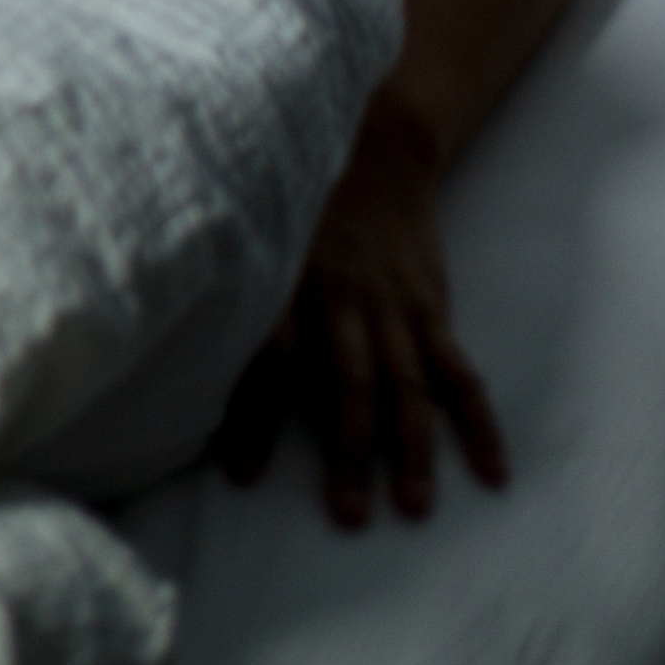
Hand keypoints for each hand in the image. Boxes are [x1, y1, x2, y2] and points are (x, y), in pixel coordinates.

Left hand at [212, 99, 505, 527]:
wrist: (374, 149)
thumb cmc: (293, 207)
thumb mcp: (253, 240)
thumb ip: (228, 296)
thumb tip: (173, 359)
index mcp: (286, 286)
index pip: (268, 363)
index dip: (255, 420)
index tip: (243, 476)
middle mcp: (340, 301)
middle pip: (347, 385)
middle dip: (347, 453)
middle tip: (348, 515)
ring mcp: (391, 308)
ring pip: (406, 388)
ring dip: (411, 451)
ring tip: (413, 507)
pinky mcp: (430, 309)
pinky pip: (459, 373)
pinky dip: (477, 422)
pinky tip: (492, 469)